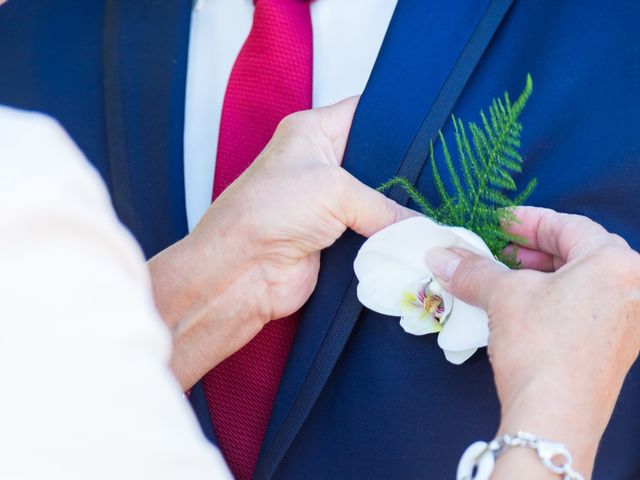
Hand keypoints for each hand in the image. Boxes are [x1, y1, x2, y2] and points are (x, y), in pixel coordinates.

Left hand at [148, 98, 414, 388]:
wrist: (241, 272)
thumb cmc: (270, 211)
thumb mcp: (334, 190)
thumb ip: (384, 206)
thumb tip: (421, 227)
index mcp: (313, 132)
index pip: (364, 112)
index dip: (397, 118)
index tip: (437, 130)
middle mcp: (321, 165)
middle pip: (377, 164)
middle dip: (406, 176)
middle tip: (449, 179)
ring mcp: (328, 205)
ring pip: (377, 205)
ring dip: (399, 215)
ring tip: (440, 212)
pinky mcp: (333, 240)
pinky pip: (371, 236)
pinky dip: (389, 242)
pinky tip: (417, 240)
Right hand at [426, 206, 639, 477]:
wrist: (554, 417)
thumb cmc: (539, 346)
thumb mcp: (503, 296)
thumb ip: (473, 269)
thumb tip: (441, 255)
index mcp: (615, 263)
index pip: (569, 225)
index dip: (527, 221)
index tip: (498, 223)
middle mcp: (634, 288)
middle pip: (581, 251)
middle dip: (536, 248)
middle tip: (502, 250)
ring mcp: (630, 320)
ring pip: (585, 280)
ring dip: (545, 273)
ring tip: (509, 277)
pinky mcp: (618, 347)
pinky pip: (588, 305)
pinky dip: (557, 297)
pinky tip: (527, 306)